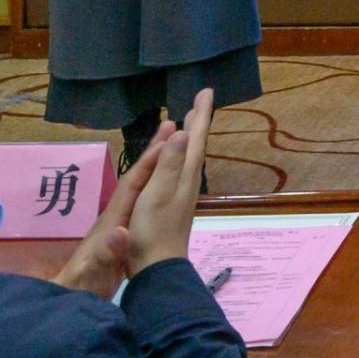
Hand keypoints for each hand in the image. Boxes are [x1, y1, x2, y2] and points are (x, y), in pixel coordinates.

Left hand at [52, 121, 173, 297]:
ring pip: (139, 189)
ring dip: (153, 166)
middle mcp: (114, 217)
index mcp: (112, 222)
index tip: (168, 138)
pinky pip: (140, 203)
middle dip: (152, 153)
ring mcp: (116, 225)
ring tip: (170, 145)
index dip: (148, 162)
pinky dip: (153, 186)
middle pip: (136, 179)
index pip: (132, 186)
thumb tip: (120, 233)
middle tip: (170, 124)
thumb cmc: (82, 288)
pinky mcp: (120, 236)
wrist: (68, 304)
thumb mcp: (94, 273)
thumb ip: (105, 254)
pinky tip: (161, 184)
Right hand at [126, 88, 213, 276]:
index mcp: (185, 175)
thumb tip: (182, 131)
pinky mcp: (175, 203)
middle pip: (196, 144)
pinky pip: (182, 168)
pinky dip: (182, 154)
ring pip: (190, 156)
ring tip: (191, 121)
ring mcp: (183, 193)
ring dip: (192, 136)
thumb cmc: (152, 230)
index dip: (200, 114)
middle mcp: (188, 180)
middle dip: (198, 121)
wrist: (158, 266)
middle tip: (201, 98)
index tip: (206, 91)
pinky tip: (178, 158)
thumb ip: (168, 163)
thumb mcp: (157, 194)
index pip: (196, 138)